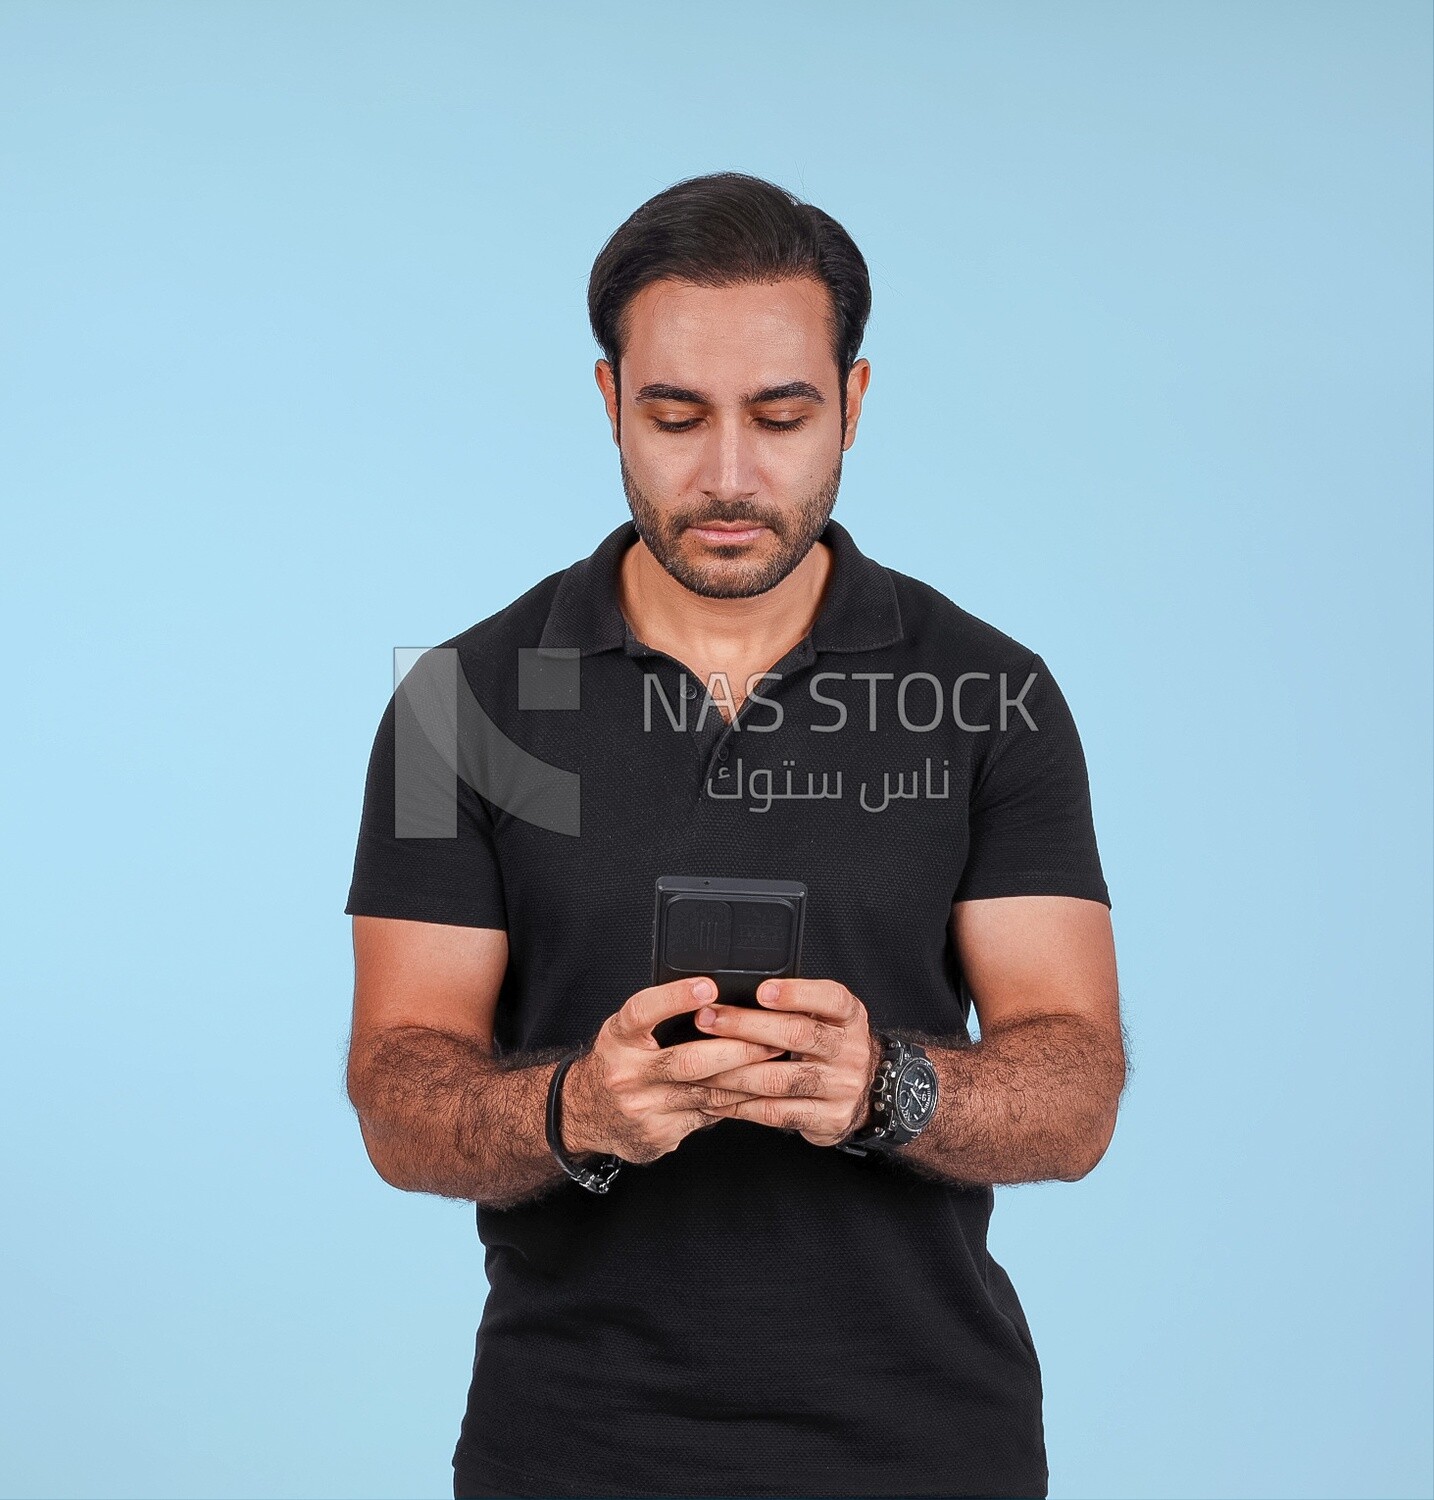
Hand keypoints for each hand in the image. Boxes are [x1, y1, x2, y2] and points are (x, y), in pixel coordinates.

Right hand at [562, 977, 786, 1165]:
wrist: (584, 1114)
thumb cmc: (618, 1062)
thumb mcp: (626, 1033)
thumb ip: (661, 1019)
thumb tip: (717, 1002)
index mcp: (617, 1038)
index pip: (643, 1012)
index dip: (675, 997)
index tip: (708, 986)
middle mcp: (626, 1074)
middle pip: (688, 1061)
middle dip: (737, 1049)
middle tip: (770, 1037)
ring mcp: (642, 1109)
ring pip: (706, 1092)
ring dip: (747, 1077)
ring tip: (776, 1061)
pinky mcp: (658, 1134)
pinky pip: (707, 1116)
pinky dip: (735, 1102)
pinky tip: (757, 1091)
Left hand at [689, 978, 882, 1148]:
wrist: (864, 1090)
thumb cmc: (829, 1045)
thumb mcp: (826, 1016)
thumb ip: (794, 1005)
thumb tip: (734, 994)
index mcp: (849, 1016)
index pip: (830, 998)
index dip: (796, 994)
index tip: (761, 990)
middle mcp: (849, 1050)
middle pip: (797, 1035)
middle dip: (745, 1026)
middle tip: (708, 1019)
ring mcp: (841, 1087)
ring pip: (780, 1079)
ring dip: (733, 1071)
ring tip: (700, 1062)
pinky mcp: (827, 1118)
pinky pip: (776, 1112)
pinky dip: (741, 1105)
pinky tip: (715, 1097)